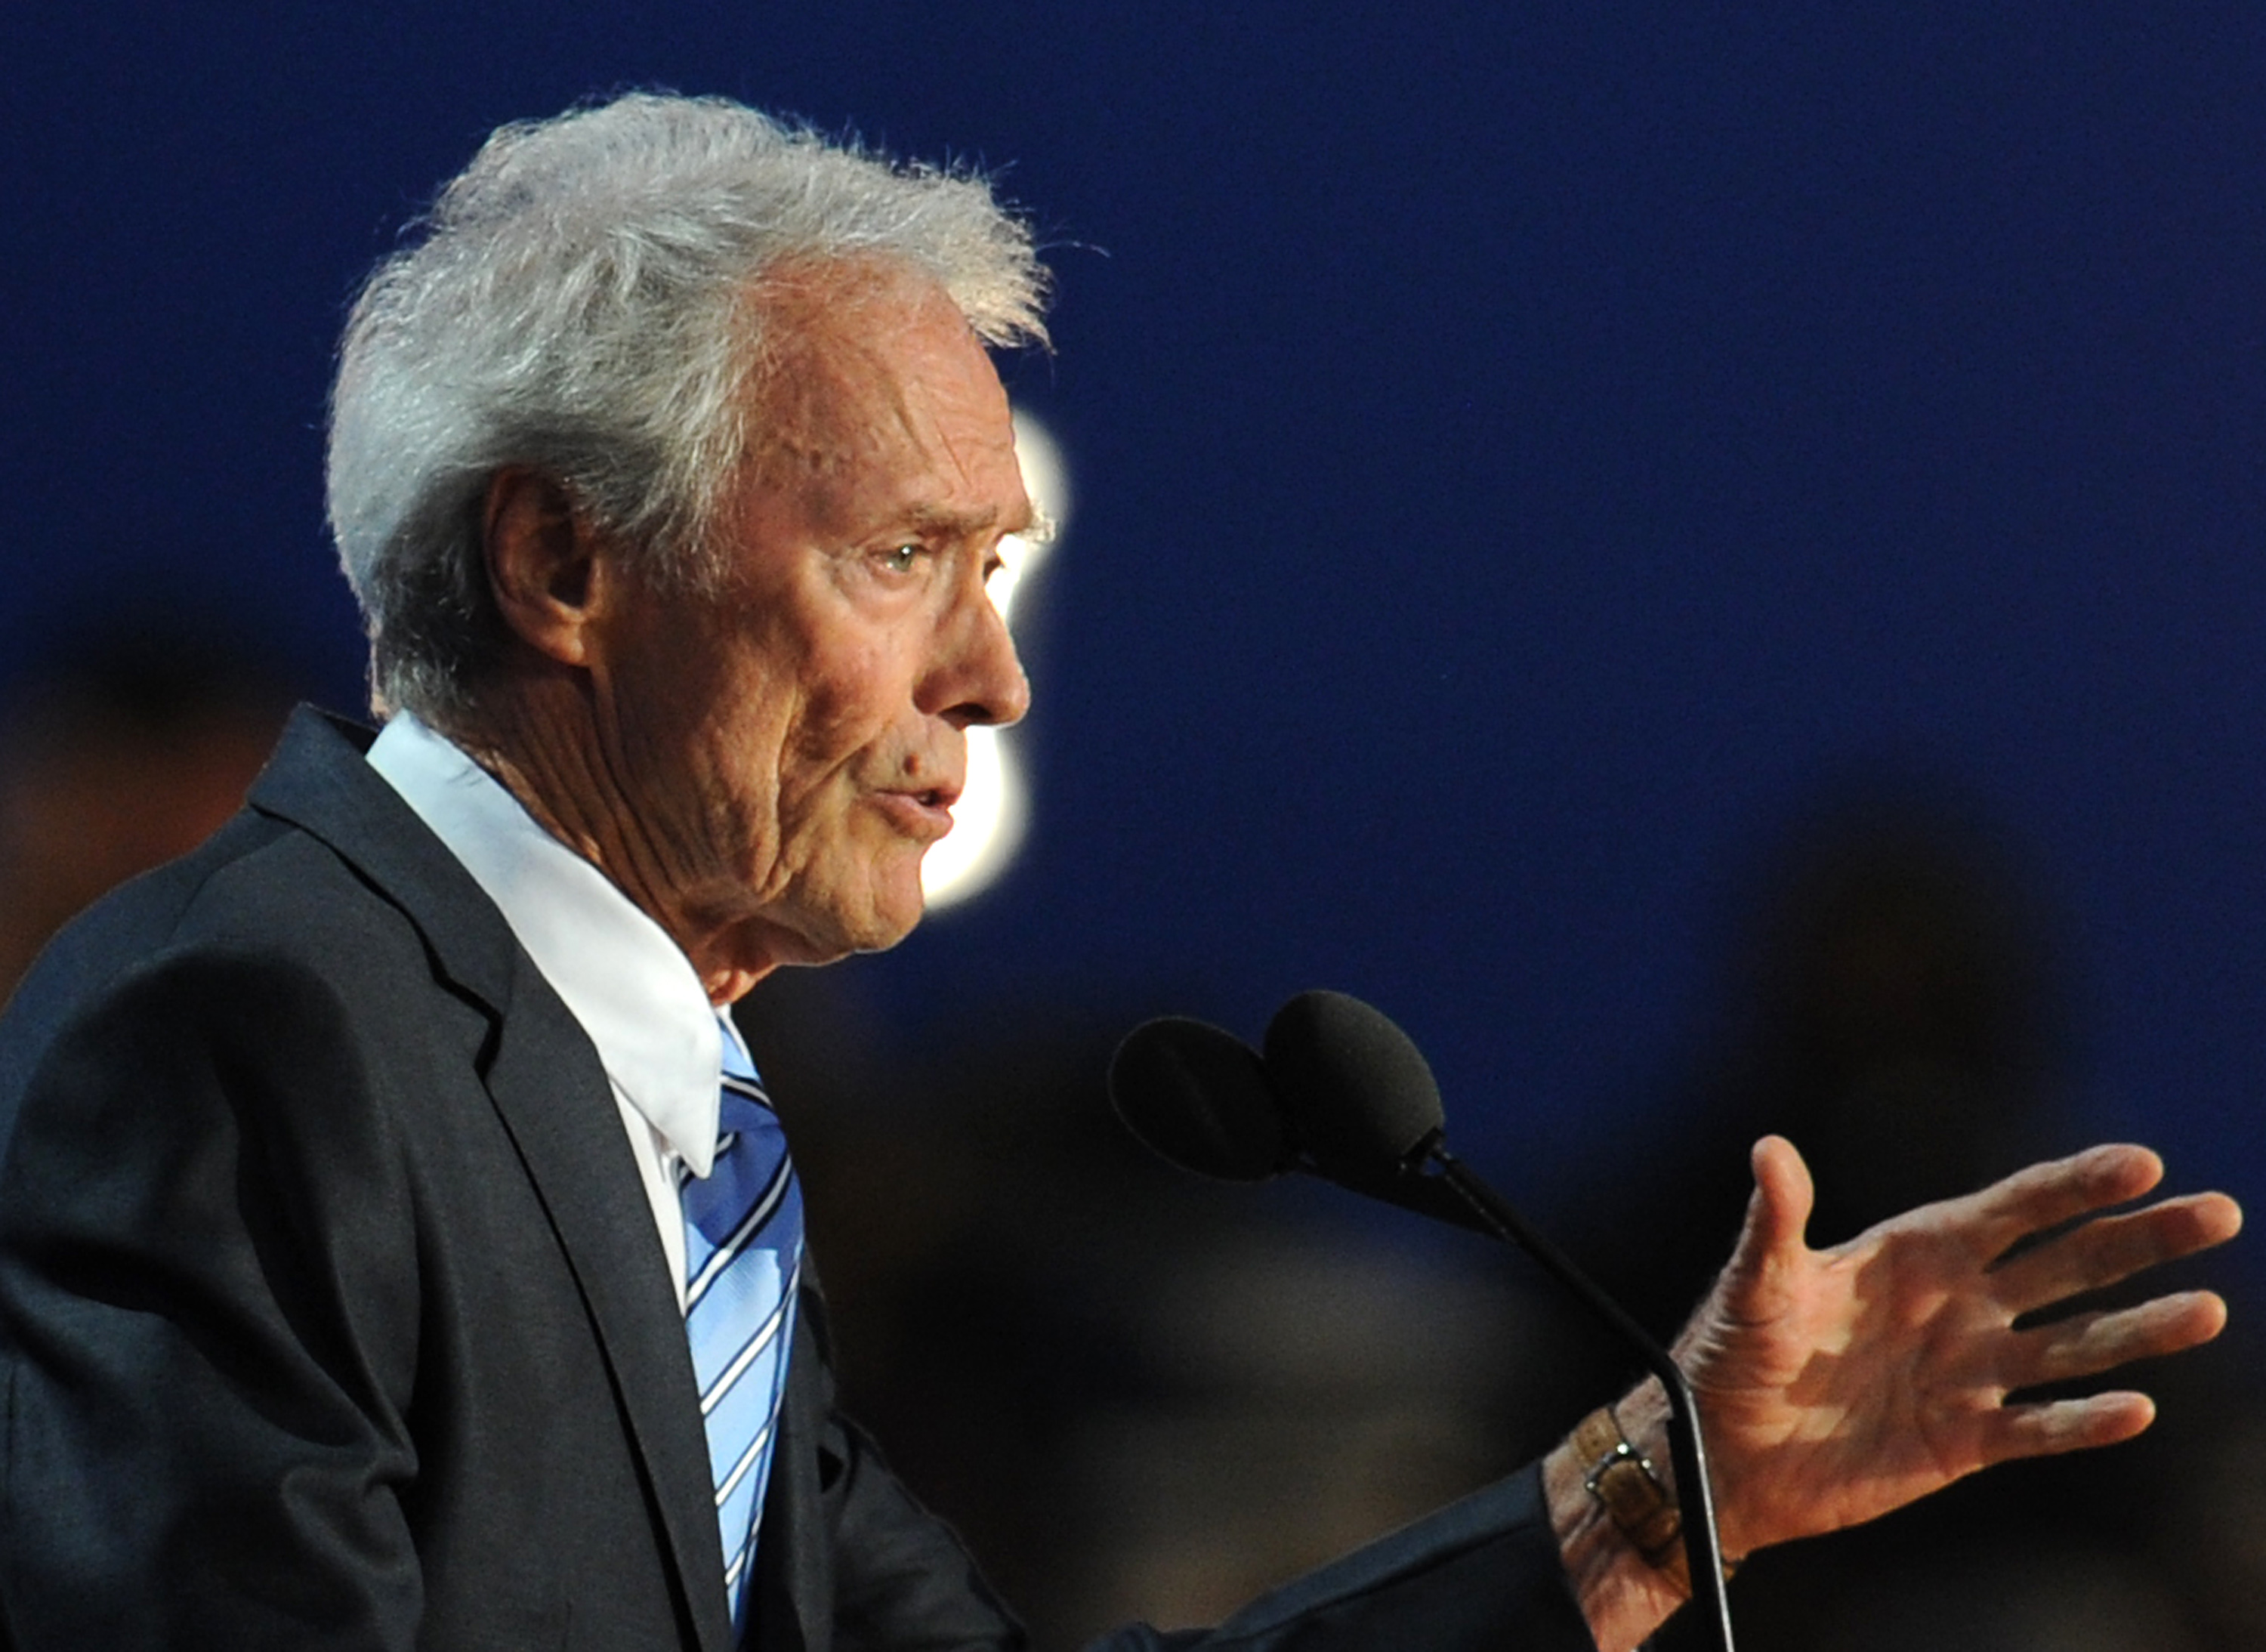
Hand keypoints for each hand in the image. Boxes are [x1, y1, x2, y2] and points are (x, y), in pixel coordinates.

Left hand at [1677, 1135, 2240, 1557]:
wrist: (1722, 1452)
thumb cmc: (1731, 1353)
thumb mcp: (1754, 1281)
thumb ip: (1775, 1220)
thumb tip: (1770, 1150)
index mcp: (1918, 1251)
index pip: (2015, 1208)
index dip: (2076, 1184)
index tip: (2143, 1163)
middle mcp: (1958, 1305)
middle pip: (2068, 1265)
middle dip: (2141, 1239)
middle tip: (2218, 1213)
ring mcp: (1967, 1373)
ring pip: (2074, 1346)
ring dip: (2140, 1329)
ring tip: (2209, 1309)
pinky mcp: (1964, 1442)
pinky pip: (2037, 1429)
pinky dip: (2084, 1422)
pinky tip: (2134, 1409)